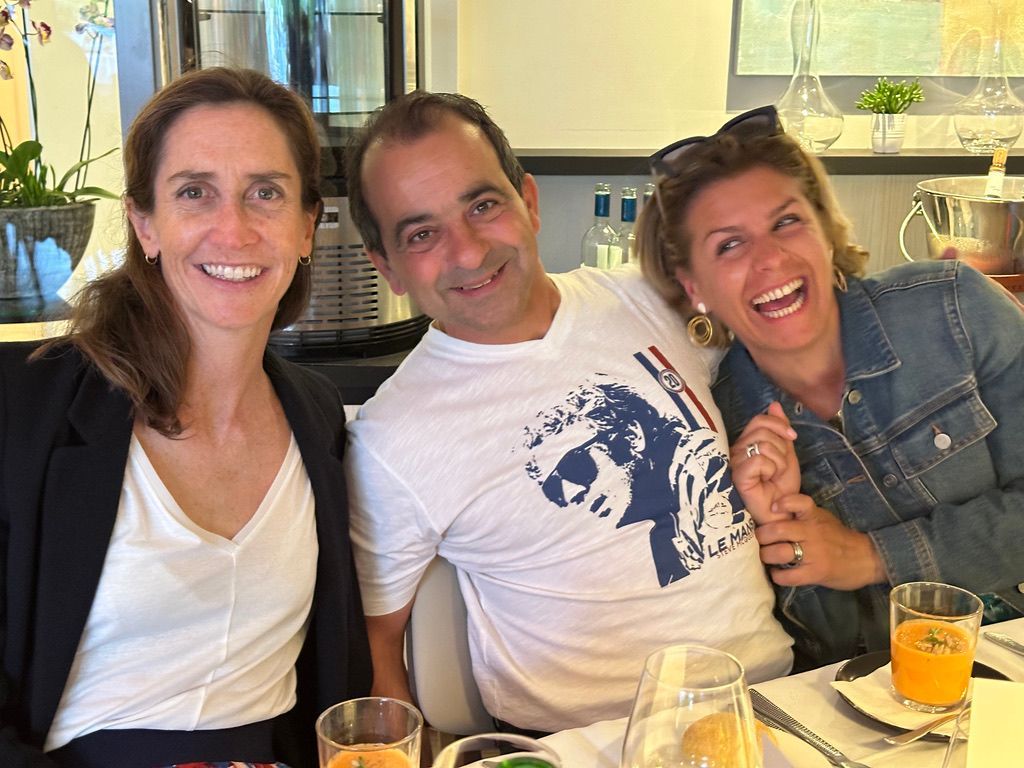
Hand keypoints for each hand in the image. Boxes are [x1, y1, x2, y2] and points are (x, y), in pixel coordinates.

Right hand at [730, 402, 799, 524]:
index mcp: (746, 444)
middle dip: (781, 448)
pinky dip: (771, 469)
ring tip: (773, 477)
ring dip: (779, 462)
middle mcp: (736, 451)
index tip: (792, 438)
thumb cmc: (781, 488)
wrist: (783, 513)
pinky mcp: (737, 475)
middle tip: (779, 468)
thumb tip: (774, 404)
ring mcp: (734, 463)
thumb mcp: (786, 454)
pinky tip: (767, 481)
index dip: (779, 425)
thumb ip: (780, 431)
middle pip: (763, 431)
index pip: (759, 420)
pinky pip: (759, 459)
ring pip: (763, 444)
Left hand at [755, 493, 885, 590]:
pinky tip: (777, 573)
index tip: (773, 508)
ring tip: (765, 557)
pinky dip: (777, 576)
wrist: (867, 559)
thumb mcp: (823, 519)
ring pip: (779, 553)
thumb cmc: (840, 538)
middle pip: (778, 530)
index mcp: (814, 517)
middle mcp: (812, 533)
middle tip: (758, 540)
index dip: (783, 503)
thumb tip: (774, 513)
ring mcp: (814, 554)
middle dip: (761, 536)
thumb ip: (803, 515)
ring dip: (766, 556)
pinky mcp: (815, 573)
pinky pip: (789, 576)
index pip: (799, 502)